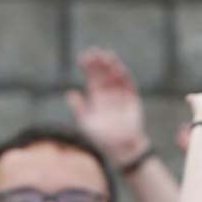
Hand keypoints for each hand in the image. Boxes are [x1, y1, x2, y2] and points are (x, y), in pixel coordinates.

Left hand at [65, 48, 149, 164]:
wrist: (121, 148)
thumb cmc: (102, 138)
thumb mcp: (87, 123)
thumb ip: (79, 108)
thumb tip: (70, 93)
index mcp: (96, 97)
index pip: (91, 78)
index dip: (88, 67)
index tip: (84, 57)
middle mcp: (108, 93)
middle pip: (103, 74)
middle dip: (99, 63)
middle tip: (95, 52)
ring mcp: (120, 95)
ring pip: (115, 76)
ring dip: (112, 66)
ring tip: (108, 57)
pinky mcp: (132, 99)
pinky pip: (128, 85)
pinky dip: (124, 77)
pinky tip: (119, 69)